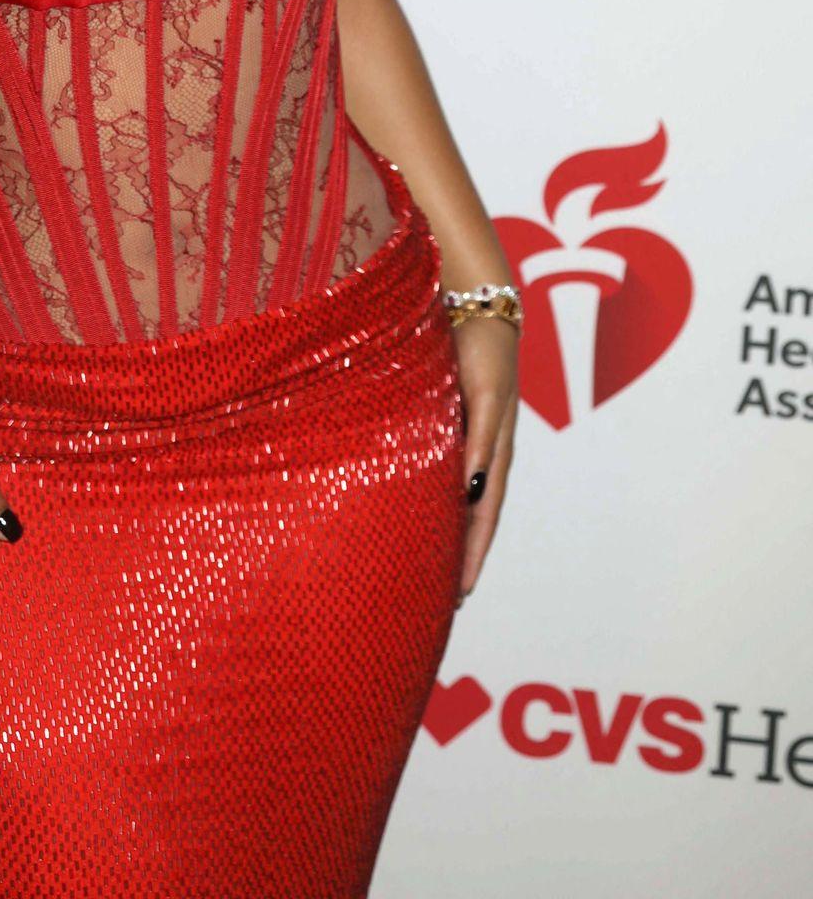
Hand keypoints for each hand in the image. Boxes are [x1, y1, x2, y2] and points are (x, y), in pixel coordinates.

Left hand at [450, 315, 518, 606]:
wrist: (475, 308)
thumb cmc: (482, 351)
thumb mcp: (485, 396)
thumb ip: (480, 439)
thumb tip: (473, 488)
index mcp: (493, 452)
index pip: (484, 518)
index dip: (473, 557)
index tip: (460, 595)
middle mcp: (481, 453)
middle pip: (472, 518)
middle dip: (460, 558)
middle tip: (442, 602)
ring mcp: (467, 441)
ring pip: (457, 502)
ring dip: (447, 536)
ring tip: (429, 572)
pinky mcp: (450, 425)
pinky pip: (442, 476)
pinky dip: (437, 503)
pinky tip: (418, 515)